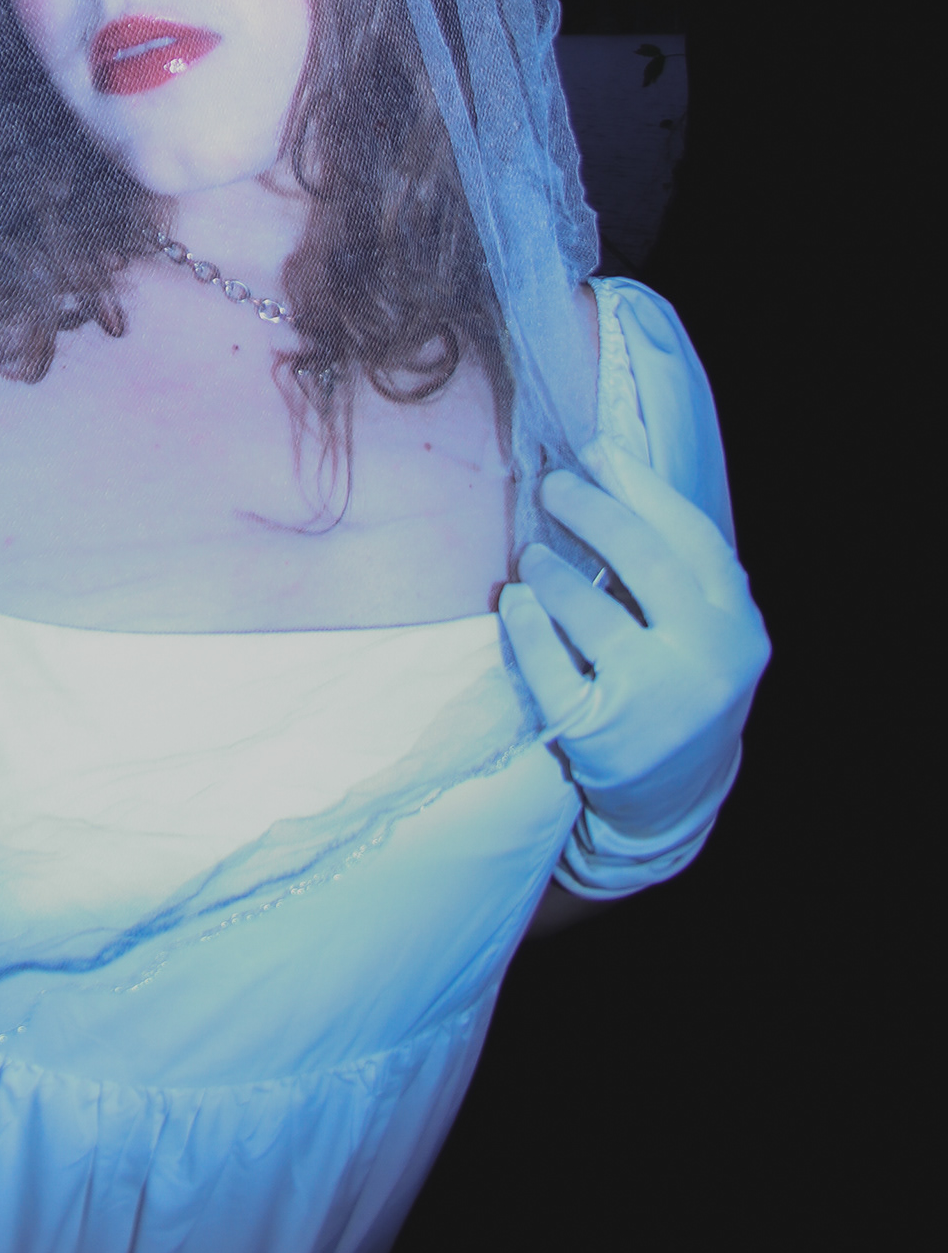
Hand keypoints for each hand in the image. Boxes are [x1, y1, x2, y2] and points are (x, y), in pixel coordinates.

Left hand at [500, 441, 769, 857]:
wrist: (672, 802)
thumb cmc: (682, 690)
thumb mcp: (706, 636)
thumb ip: (678, 574)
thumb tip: (611, 473)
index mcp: (738, 627)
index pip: (691, 537)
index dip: (641, 487)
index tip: (598, 450)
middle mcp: (706, 659)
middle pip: (642, 558)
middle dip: (590, 509)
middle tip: (553, 485)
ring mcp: (653, 700)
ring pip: (589, 609)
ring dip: (551, 570)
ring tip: (532, 557)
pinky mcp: (597, 734)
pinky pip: (547, 663)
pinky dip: (525, 624)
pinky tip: (515, 602)